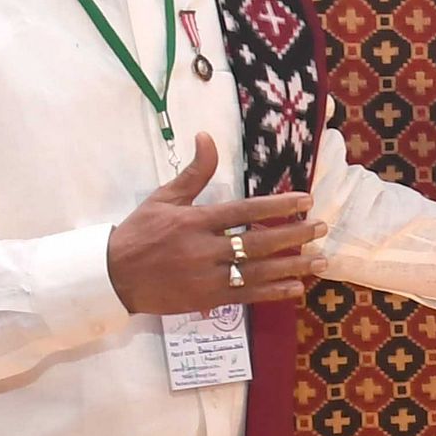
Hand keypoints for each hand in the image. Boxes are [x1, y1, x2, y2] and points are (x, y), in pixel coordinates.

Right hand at [105, 134, 322, 314]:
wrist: (114, 276)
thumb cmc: (139, 233)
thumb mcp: (163, 198)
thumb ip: (194, 171)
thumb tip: (207, 136)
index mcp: (196, 221)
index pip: (245, 211)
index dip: (278, 206)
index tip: (305, 201)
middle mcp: (205, 250)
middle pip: (259, 242)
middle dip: (294, 235)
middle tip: (321, 228)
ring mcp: (208, 277)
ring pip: (259, 271)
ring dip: (293, 266)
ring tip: (321, 261)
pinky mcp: (207, 299)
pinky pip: (247, 295)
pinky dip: (273, 292)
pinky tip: (297, 287)